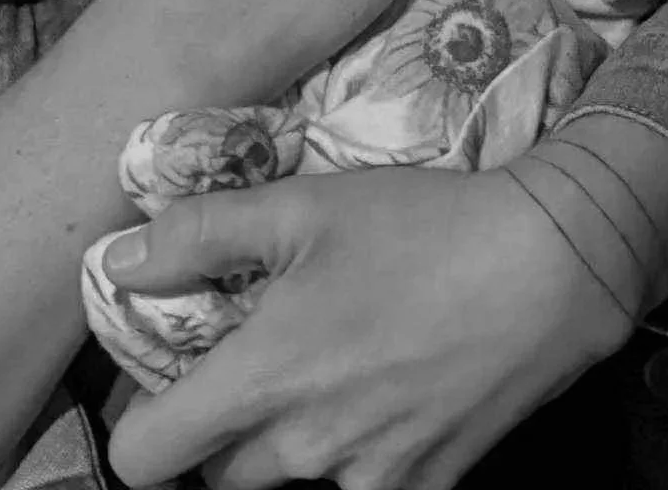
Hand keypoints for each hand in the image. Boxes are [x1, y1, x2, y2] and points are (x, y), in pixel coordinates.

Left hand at [102, 166, 634, 489]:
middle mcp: (306, 450)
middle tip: (252, 361)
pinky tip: (380, 394)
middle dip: (219, 429)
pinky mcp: (427, 488)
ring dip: (288, 444)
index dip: (139, 422)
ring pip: (290, 484)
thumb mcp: (303, 205)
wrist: (549, 265)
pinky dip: (355, 457)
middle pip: (217, 477)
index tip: (165, 380)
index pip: (144, 459)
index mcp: (262, 381)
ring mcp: (370, 479)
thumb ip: (201, 235)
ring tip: (324, 369)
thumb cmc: (417, 226)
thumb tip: (118, 262)